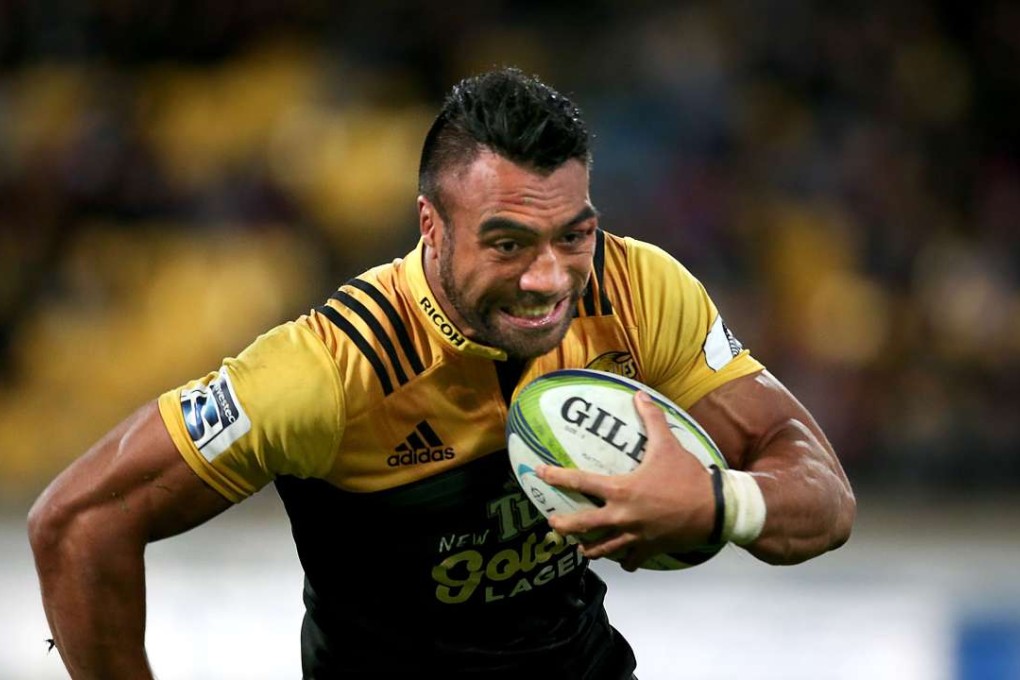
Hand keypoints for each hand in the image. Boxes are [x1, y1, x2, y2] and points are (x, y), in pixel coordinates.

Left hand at [536, 390, 716, 570]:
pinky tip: (619, 559)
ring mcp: (634, 537)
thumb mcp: (668, 445)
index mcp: (621, 490)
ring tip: (580, 546)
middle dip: (563, 525)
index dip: (556, 476)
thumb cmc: (688, 477)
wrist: (716, 510)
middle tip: (552, 523)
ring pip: (602, 549)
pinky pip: (628, 560)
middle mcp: (622, 516)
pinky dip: (622, 560)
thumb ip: (652, 419)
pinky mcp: (648, 550)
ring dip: (589, 547)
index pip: (580, 482)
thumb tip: (640, 394)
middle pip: (582, 525)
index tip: (539, 473)